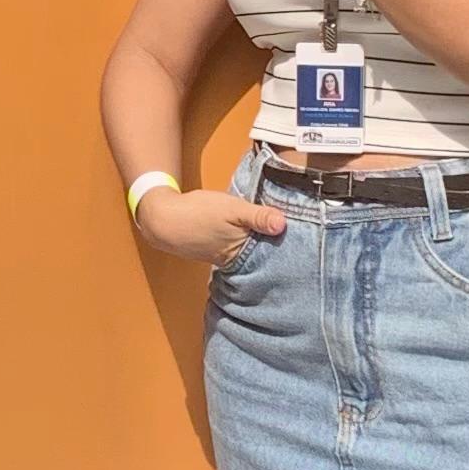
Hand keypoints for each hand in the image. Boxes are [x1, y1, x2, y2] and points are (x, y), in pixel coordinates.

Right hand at [133, 185, 286, 268]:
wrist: (162, 219)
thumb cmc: (197, 214)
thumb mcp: (232, 209)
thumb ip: (257, 216)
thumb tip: (283, 224)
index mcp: (244, 253)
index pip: (275, 252)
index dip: (289, 245)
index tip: (305, 238)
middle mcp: (238, 261)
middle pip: (266, 255)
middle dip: (279, 246)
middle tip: (299, 233)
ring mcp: (227, 257)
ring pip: (255, 252)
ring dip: (265, 243)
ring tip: (279, 232)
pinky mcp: (220, 251)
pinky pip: (243, 249)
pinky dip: (250, 242)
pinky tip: (254, 233)